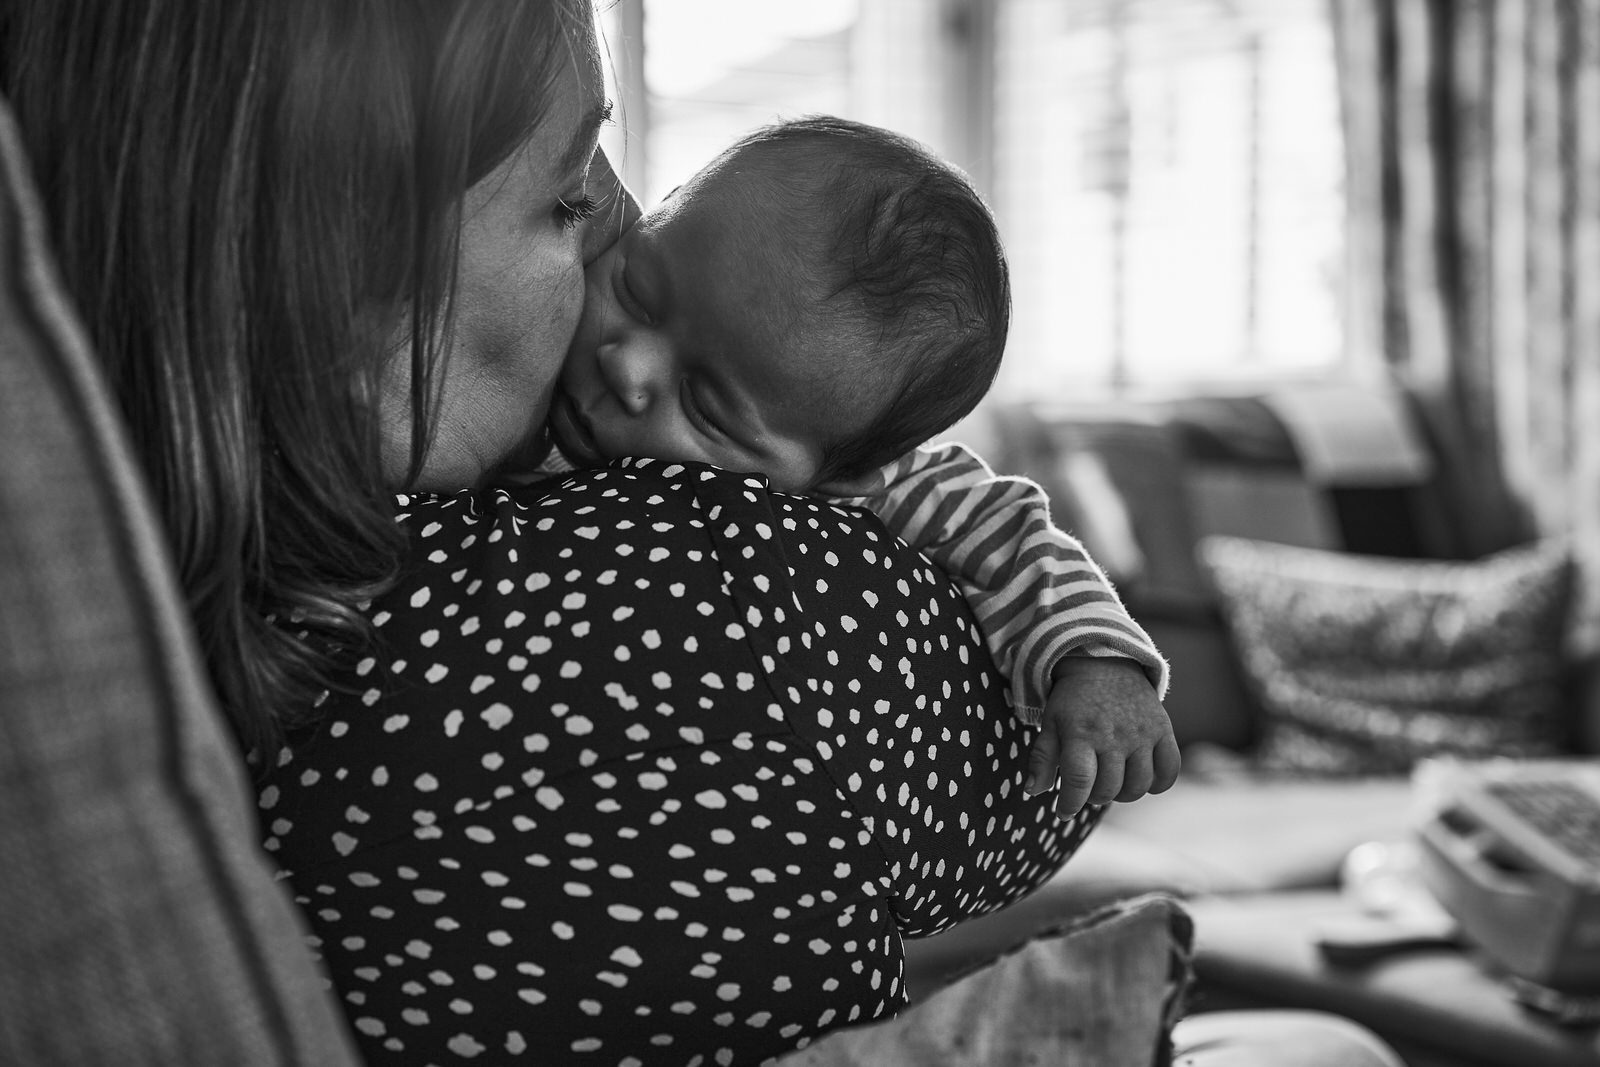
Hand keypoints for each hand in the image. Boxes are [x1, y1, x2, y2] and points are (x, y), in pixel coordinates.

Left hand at [1025, 657, 1179, 818]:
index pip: (1079, 781)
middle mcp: (1113, 734)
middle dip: (1094, 797)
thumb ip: (1041, 759)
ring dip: (1123, 794)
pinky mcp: (1163, 729)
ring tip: (1112, 782)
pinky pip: (1169, 771)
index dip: (1070, 804)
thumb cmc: (1073, 701)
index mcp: (1081, 733)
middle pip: (1108, 789)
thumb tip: (1033, 792)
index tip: (1063, 811)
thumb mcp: (1050, 724)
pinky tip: (1142, 778)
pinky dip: (1157, 784)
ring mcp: (1141, 733)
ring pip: (1138, 786)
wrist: (1105, 663)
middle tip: (1088, 787)